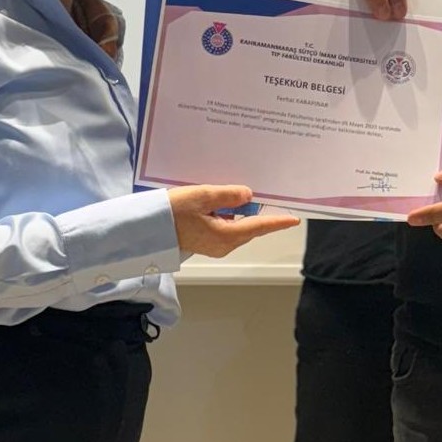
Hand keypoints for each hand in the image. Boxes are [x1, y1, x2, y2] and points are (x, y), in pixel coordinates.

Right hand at [169, 185, 299, 257]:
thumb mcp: (202, 197)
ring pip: (239, 228)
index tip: (294, 219)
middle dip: (263, 216)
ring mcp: (215, 245)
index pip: (258, 227)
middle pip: (251, 229)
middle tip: (273, 199)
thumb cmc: (173, 212)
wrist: (148, 229)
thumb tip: (249, 195)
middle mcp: (224, 244)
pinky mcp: (206, 241)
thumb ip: (228, 195)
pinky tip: (230, 204)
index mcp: (226, 235)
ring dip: (246, 215)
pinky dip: (233, 217)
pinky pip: (228, 228)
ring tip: (252, 197)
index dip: (277, 222)